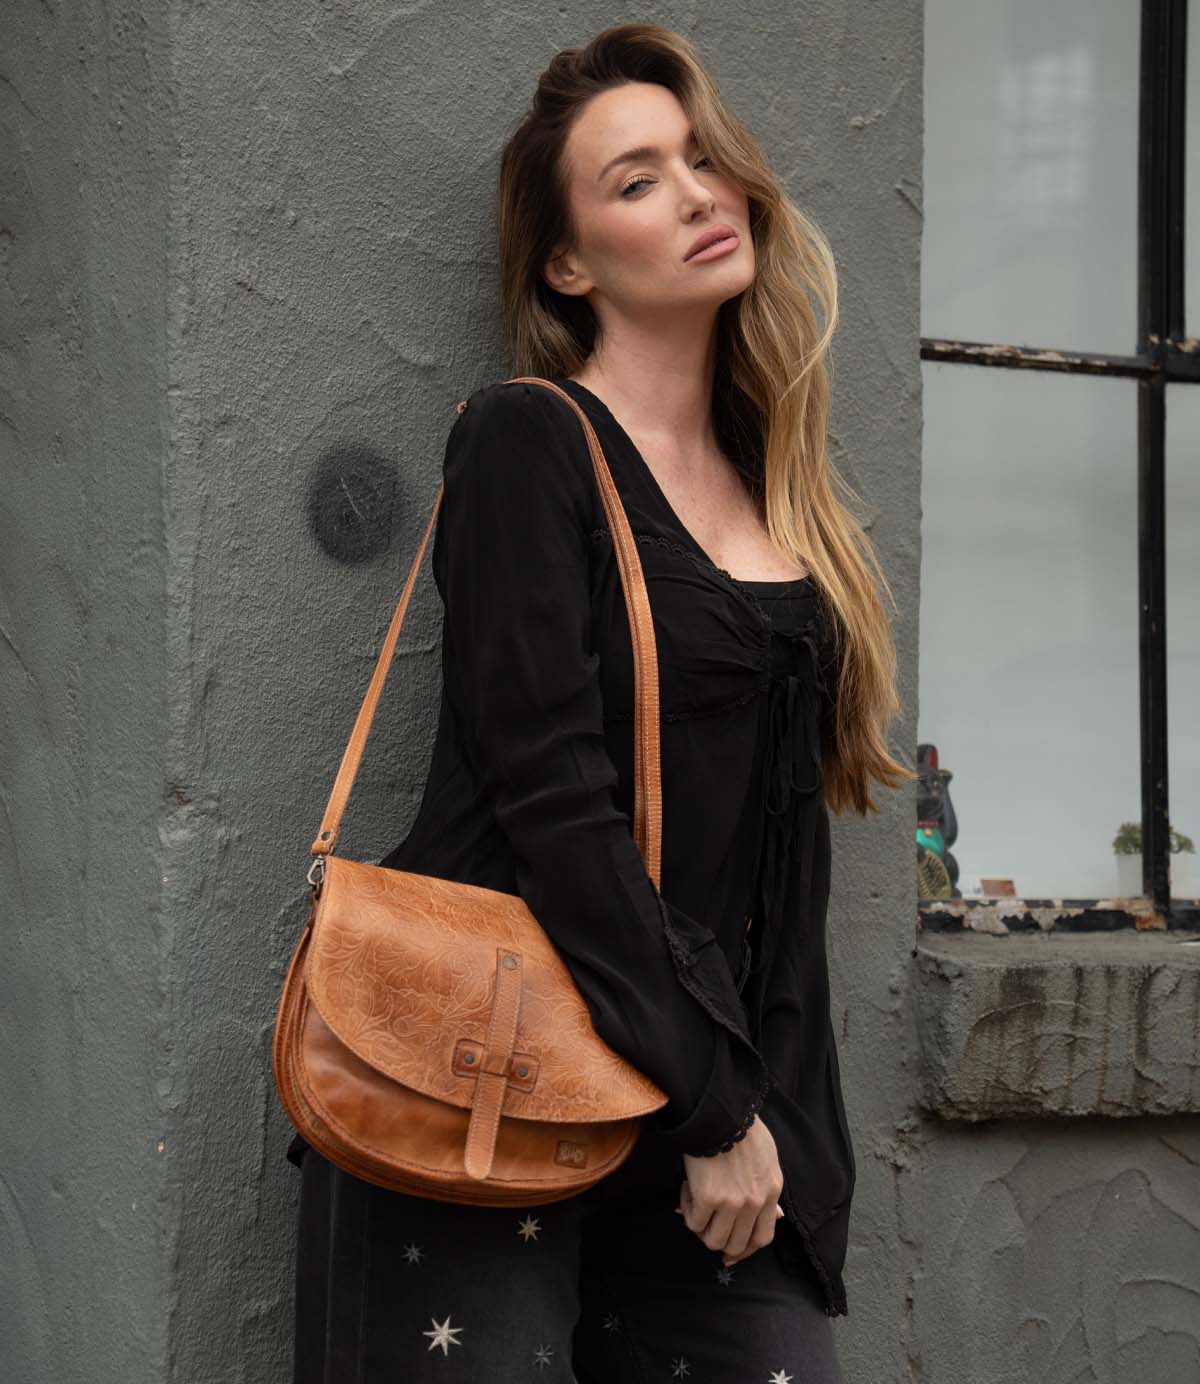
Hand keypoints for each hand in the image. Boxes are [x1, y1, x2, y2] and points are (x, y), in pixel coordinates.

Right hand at [676, 1115, 785, 1265]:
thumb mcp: (768, 1159)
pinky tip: (687, 1189)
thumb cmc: (742, 1129)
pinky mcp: (708, 1198)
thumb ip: (770, 1190)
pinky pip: (694, 1223)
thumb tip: (776, 1216)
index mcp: (771, 1193)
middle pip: (736, 1245)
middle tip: (706, 1225)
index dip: (745, 1250)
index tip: (731, 1253)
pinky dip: (687, 1211)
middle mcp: (754, 1203)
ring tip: (696, 1202)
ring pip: (713, 1240)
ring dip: (700, 1227)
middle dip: (719, 1241)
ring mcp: (732, 1203)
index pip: (762, 1238)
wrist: (720, 1112)